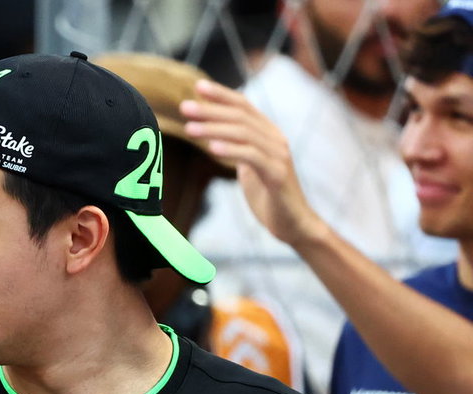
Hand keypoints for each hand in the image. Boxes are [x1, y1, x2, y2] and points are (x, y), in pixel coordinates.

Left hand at [180, 79, 327, 247]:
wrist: (293, 223)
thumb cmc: (268, 195)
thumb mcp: (249, 167)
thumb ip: (239, 149)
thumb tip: (216, 138)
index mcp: (269, 134)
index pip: (244, 106)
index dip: (221, 95)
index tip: (197, 86)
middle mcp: (276, 139)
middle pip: (241, 117)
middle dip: (211, 111)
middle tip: (185, 108)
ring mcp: (279, 156)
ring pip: (244, 134)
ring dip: (214, 130)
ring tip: (189, 129)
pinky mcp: (278, 175)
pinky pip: (253, 158)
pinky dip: (232, 151)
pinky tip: (212, 150)